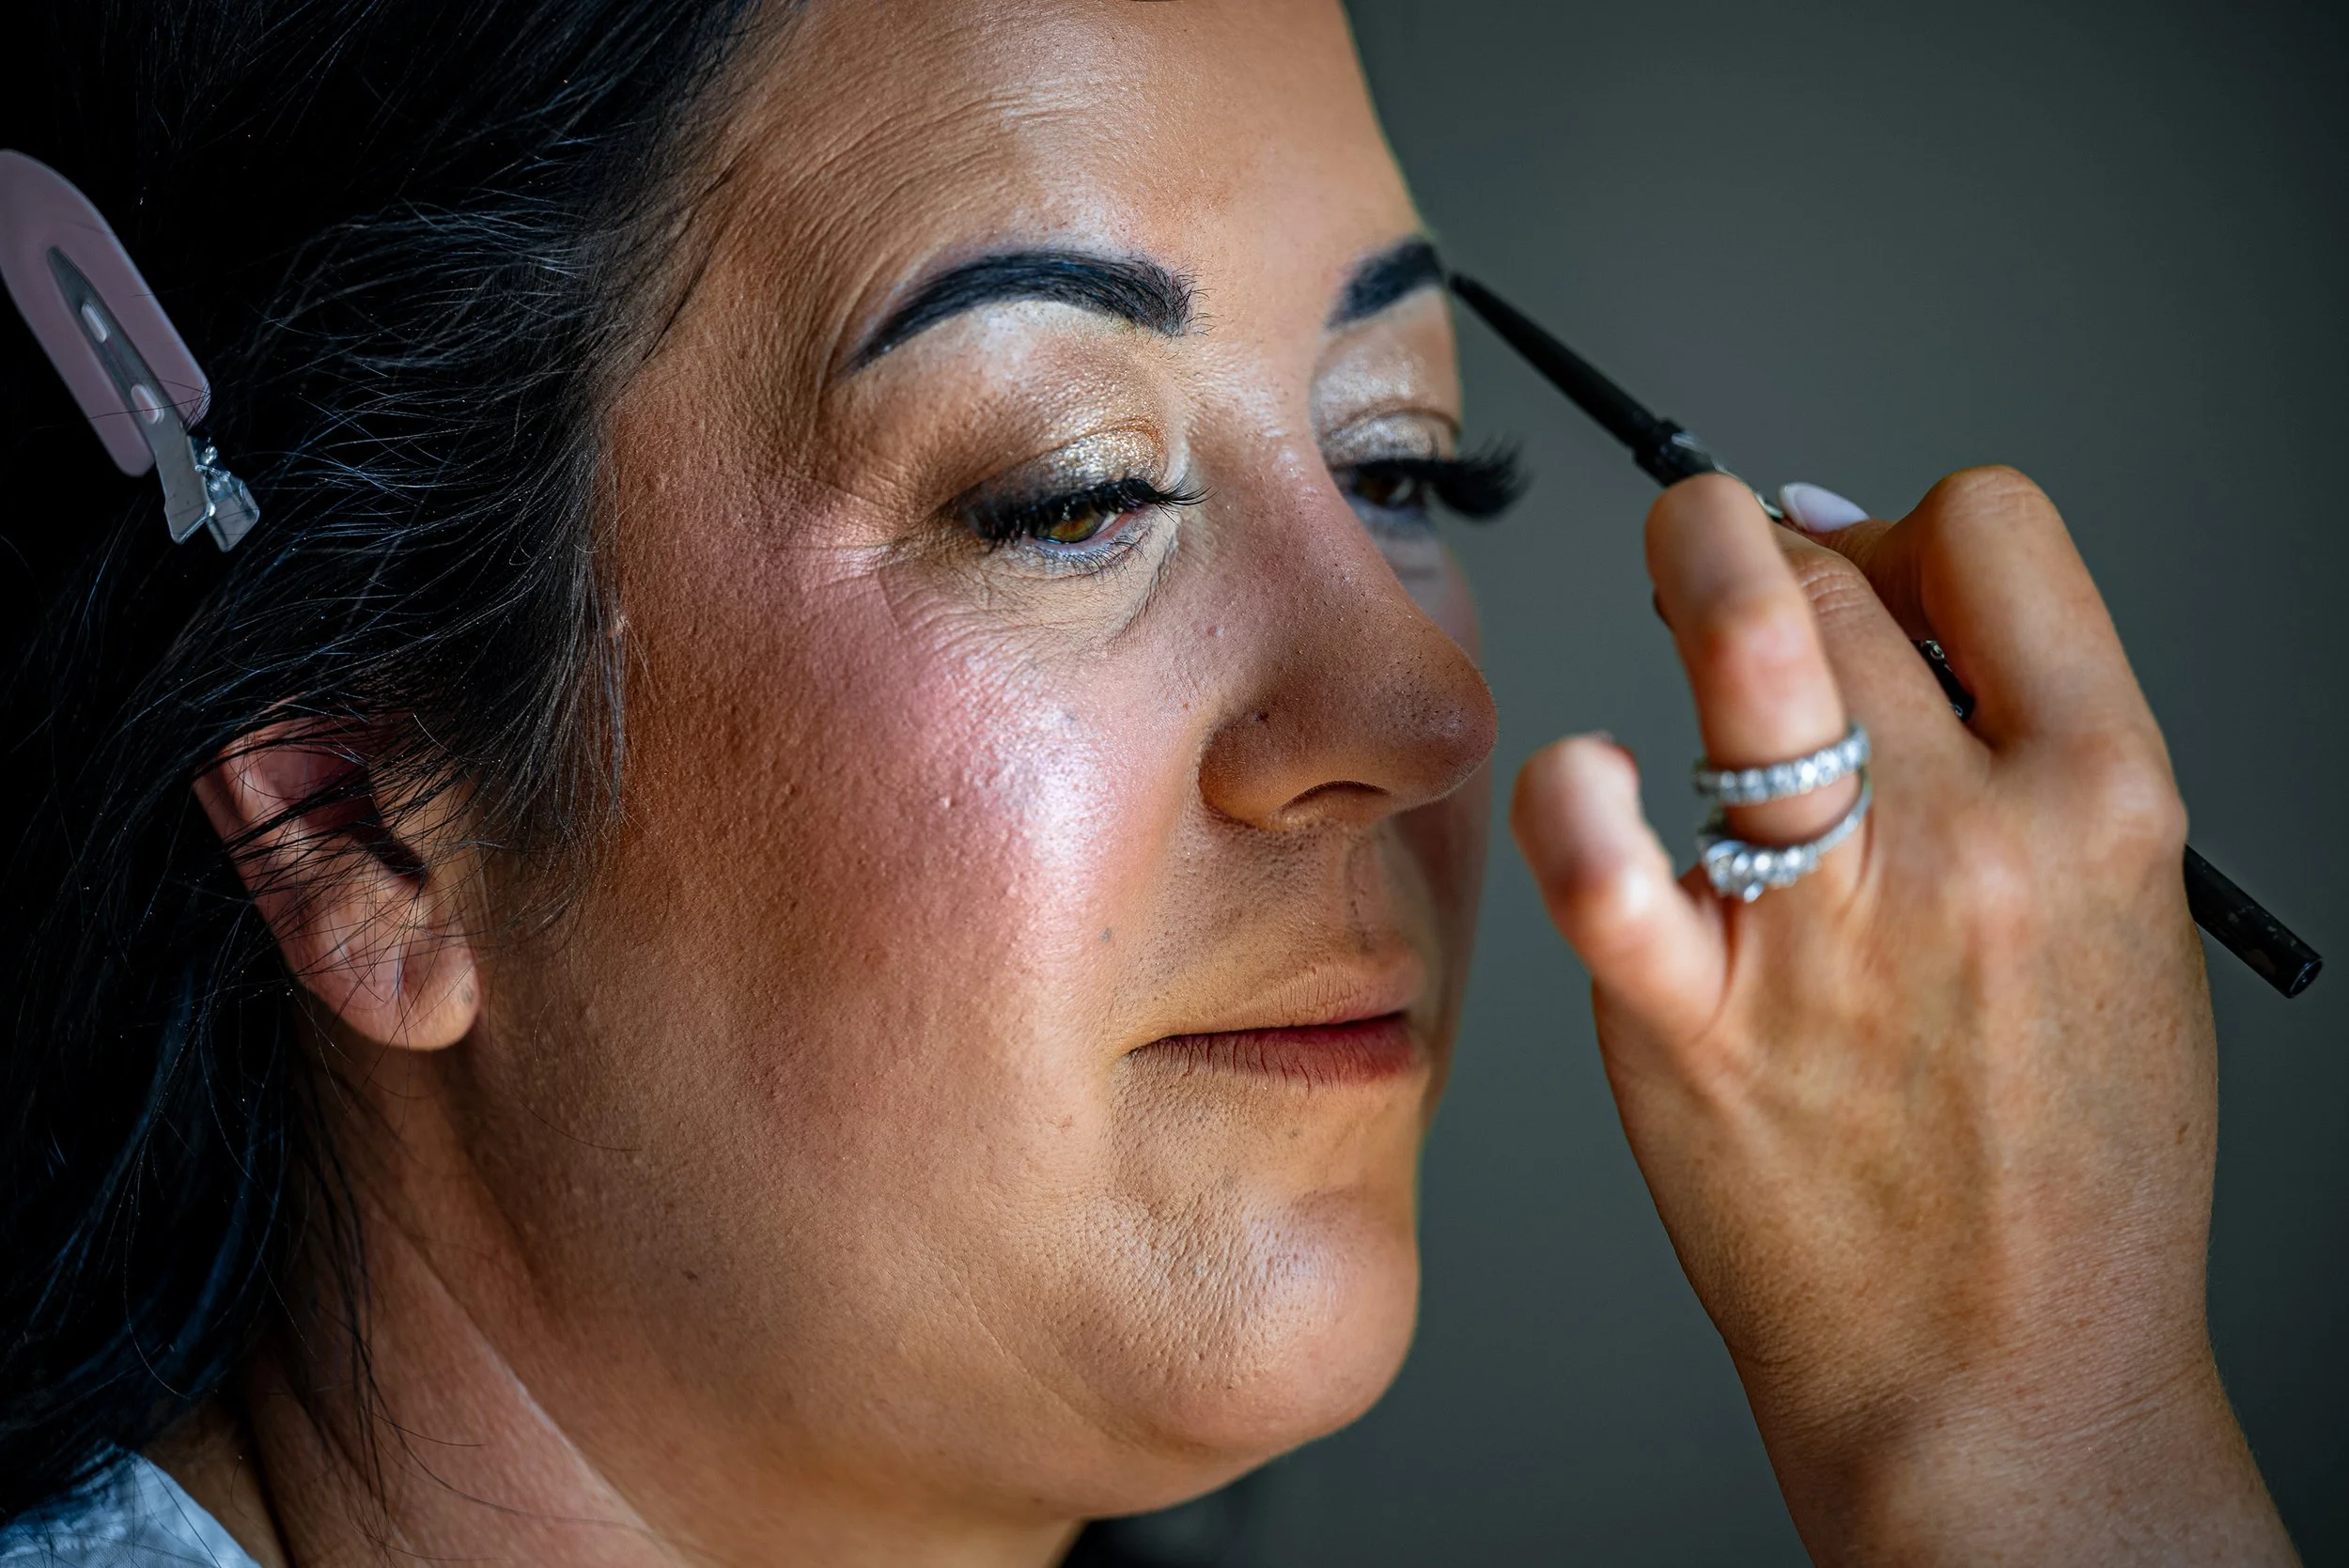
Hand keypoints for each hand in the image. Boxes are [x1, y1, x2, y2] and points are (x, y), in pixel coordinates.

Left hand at [1511, 469, 2295, 1563]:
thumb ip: (2027, 765)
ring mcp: (1825, 925)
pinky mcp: (1691, 1016)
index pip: (1999, 533)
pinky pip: (1597, 849)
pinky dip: (1576, 790)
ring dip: (1688, 565)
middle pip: (1841, 575)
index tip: (1869, 569)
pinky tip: (1594, 787)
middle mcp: (1969, 842)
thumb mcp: (2126, 928)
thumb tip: (1890, 605)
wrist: (2008, 1378)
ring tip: (1670, 573)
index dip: (1915, 527)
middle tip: (1749, 604)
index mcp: (2106, 806)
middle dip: (1784, 560)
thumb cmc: (2068, 1165)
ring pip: (1736, 632)